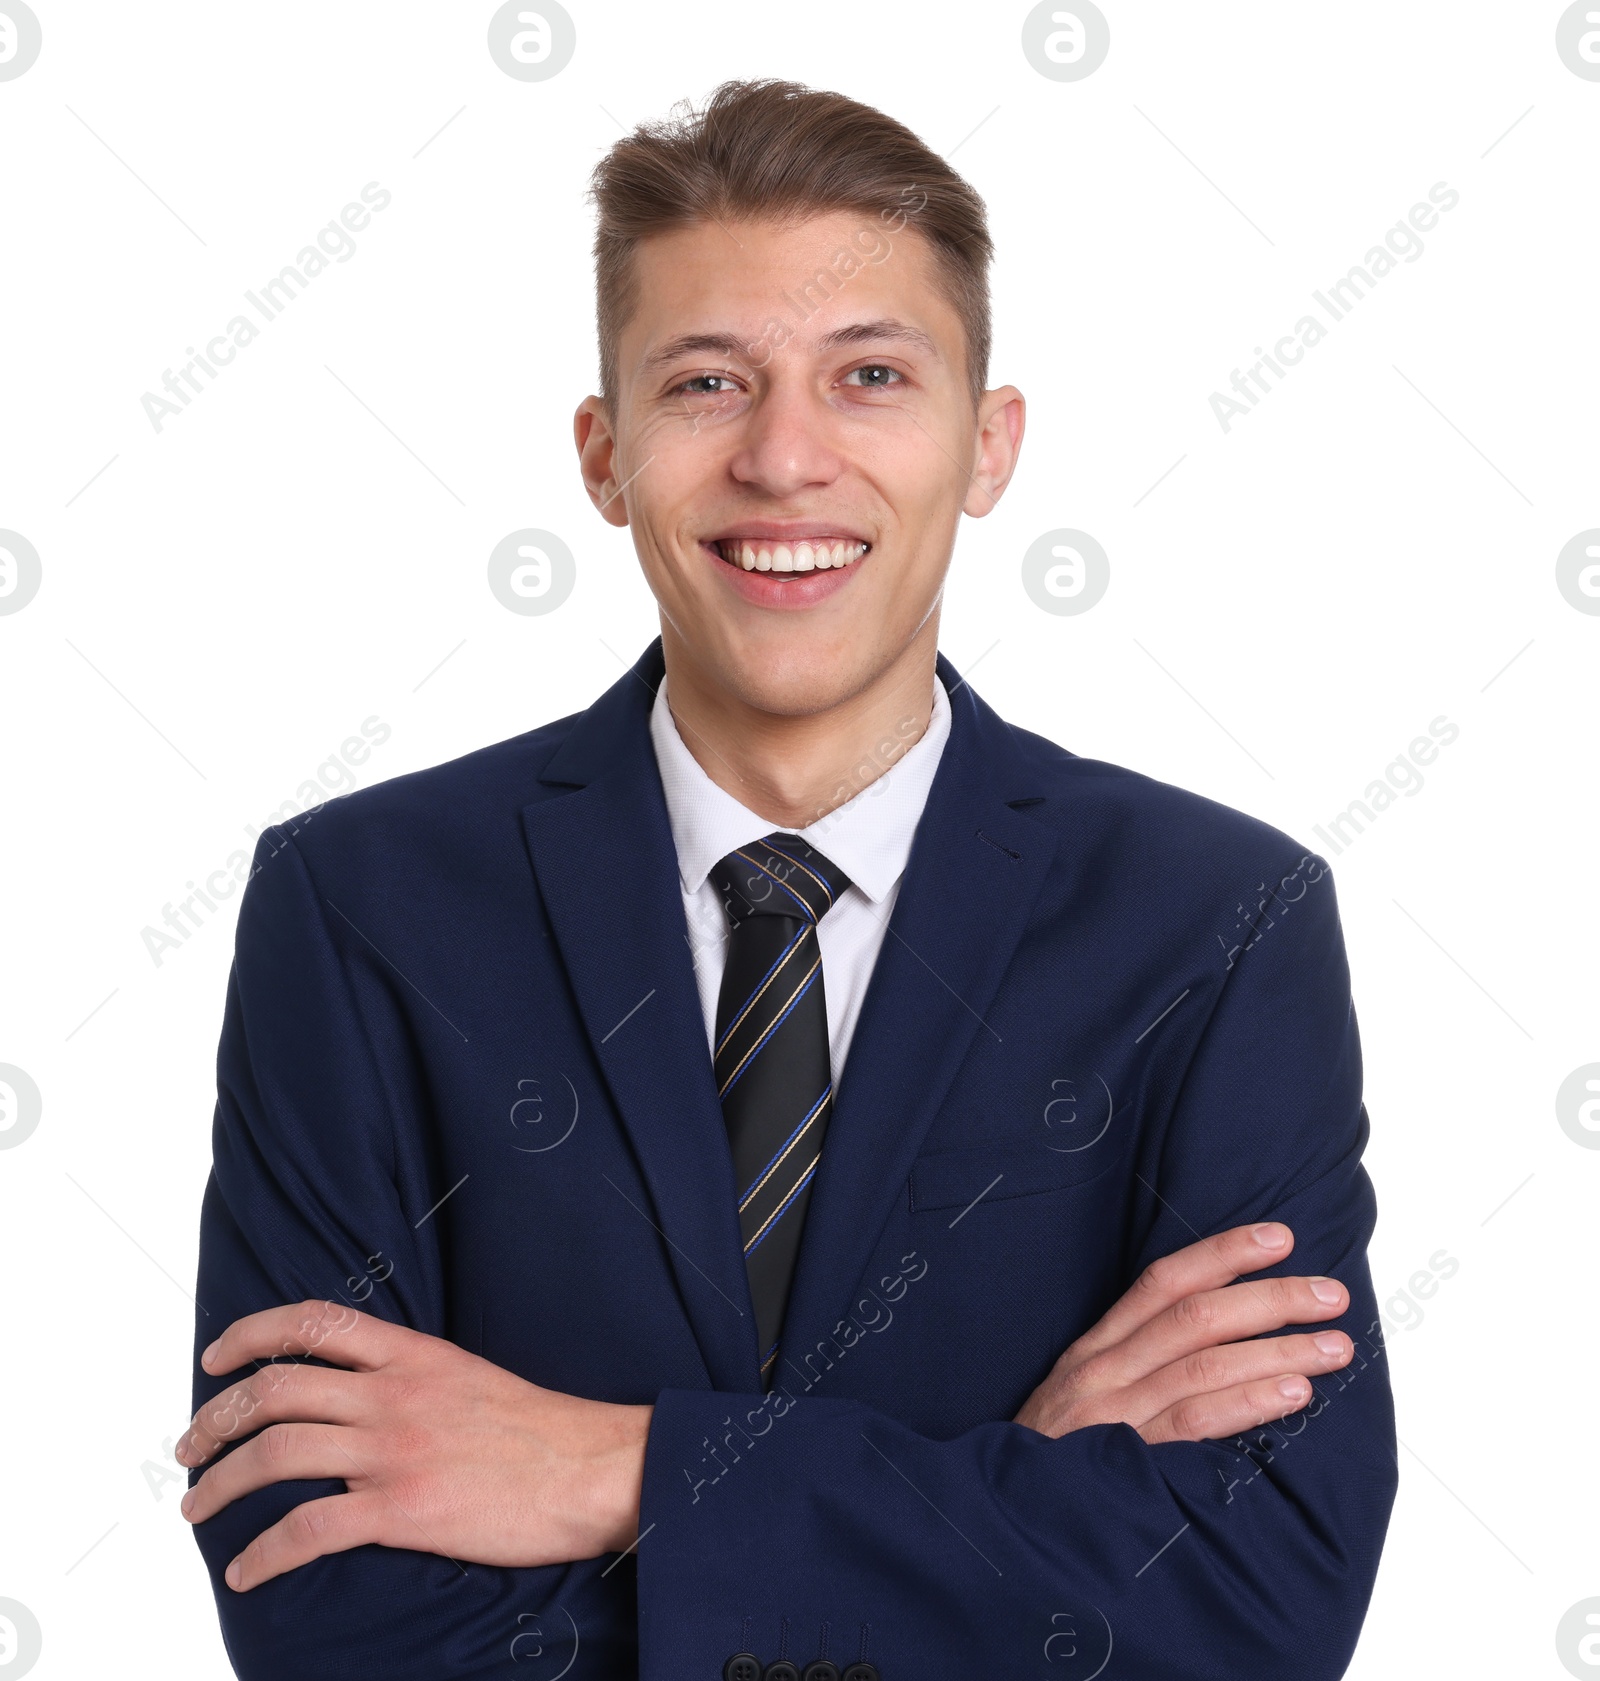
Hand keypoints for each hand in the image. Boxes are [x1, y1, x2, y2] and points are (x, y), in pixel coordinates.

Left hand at [175, 1300, 651, 1591]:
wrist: (592, 1468)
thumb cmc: (539, 1431)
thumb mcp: (468, 1377)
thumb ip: (411, 1377)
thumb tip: (358, 1394)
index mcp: (412, 1354)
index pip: (312, 1323)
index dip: (249, 1334)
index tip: (215, 1358)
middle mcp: (394, 1393)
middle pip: (275, 1389)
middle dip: (215, 1419)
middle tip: (188, 1448)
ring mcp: (395, 1450)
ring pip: (276, 1452)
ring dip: (220, 1482)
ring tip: (196, 1506)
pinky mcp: (404, 1509)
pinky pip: (308, 1530)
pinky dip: (263, 1552)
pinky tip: (246, 1569)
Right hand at [1014, 1222, 1352, 1443]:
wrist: (1006, 1518)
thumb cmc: (1056, 1457)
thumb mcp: (1082, 1394)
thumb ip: (1136, 1364)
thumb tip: (1219, 1337)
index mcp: (1097, 1346)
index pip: (1165, 1280)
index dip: (1224, 1252)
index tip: (1280, 1237)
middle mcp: (1104, 1369)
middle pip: (1197, 1315)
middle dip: (1271, 1298)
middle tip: (1331, 1294)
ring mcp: (1115, 1414)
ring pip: (1206, 1363)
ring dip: (1279, 1350)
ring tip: (1334, 1346)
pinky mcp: (1128, 1461)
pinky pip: (1196, 1421)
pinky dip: (1249, 1402)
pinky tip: (1294, 1394)